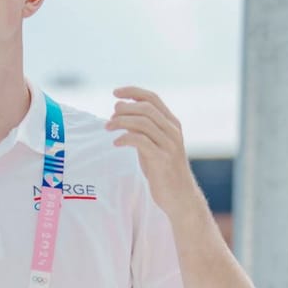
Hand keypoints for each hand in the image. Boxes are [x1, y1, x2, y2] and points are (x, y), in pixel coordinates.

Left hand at [108, 87, 204, 213]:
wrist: (179, 195)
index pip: (153, 98)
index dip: (133, 92)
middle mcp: (173, 131)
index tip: (115, 93)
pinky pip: (141, 141)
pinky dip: (125, 138)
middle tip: (109, 119)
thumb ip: (139, 127)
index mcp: (171, 123)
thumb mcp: (150, 143)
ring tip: (108, 128)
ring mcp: (169, 145)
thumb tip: (118, 109)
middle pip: (146, 108)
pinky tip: (116, 143)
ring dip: (121, 122)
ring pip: (143, 122)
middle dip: (124, 109)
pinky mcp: (163, 159)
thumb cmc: (161, 168)